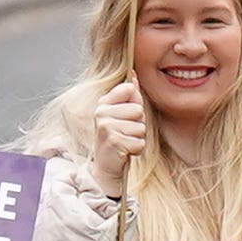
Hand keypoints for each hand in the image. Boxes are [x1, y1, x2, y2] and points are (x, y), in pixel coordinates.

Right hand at [88, 79, 148, 195]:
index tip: (126, 116)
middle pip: (138, 110)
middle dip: (138, 124)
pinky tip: (125, 151)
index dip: (135, 104)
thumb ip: (128, 95)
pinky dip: (136, 149)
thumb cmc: (117, 138)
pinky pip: (140, 142)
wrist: (107, 166)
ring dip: (137, 138)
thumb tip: (134, 74)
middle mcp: (101, 112)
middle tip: (125, 133)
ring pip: (140, 127)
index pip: (130, 89)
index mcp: (103, 102)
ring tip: (124, 142)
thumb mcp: (121, 114)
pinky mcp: (114, 141)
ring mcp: (106, 127)